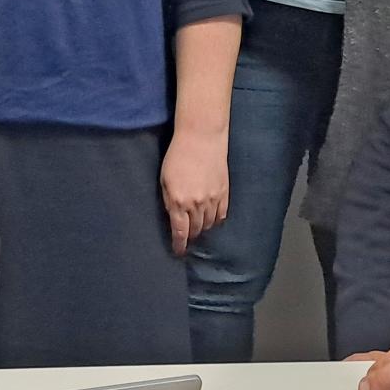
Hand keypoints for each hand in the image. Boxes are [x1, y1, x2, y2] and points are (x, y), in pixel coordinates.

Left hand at [160, 128, 227, 255]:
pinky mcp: (224, 192)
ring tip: (198, 228)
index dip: (179, 245)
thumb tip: (173, 218)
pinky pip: (222, 214)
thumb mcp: (165, 179)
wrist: (201, 138)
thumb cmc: (178, 155)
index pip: (180, 232)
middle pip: (196, 230)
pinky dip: (216, 220)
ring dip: (203, 228)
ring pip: (209, 224)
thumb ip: (169, 201)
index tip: (178, 252)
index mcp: (180, 202)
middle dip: (190, 236)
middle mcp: (197, 205)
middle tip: (187, 237)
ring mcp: (213, 199)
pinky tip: (212, 220)